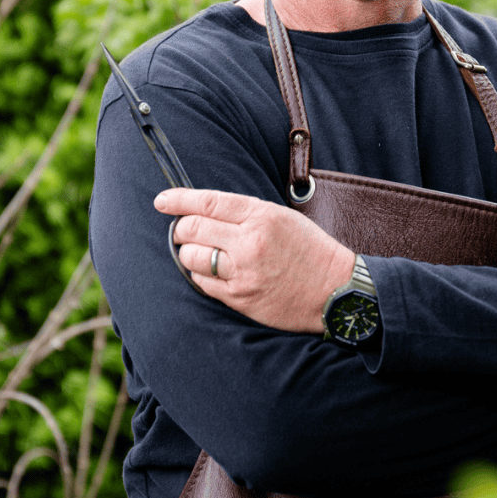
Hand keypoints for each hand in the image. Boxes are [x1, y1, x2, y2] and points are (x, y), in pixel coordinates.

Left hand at [154, 188, 355, 333]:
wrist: (335, 290)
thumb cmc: (311, 250)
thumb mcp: (284, 217)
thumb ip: (246, 213)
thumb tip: (205, 210)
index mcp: (263, 216)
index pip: (209, 202)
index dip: (179, 199)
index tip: (161, 200)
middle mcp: (250, 243)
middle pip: (193, 229)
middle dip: (182, 228)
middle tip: (183, 230)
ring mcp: (243, 273)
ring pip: (192, 257)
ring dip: (188, 252)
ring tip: (199, 251)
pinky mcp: (240, 298)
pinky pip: (202, 283)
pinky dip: (200, 274)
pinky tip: (210, 271)